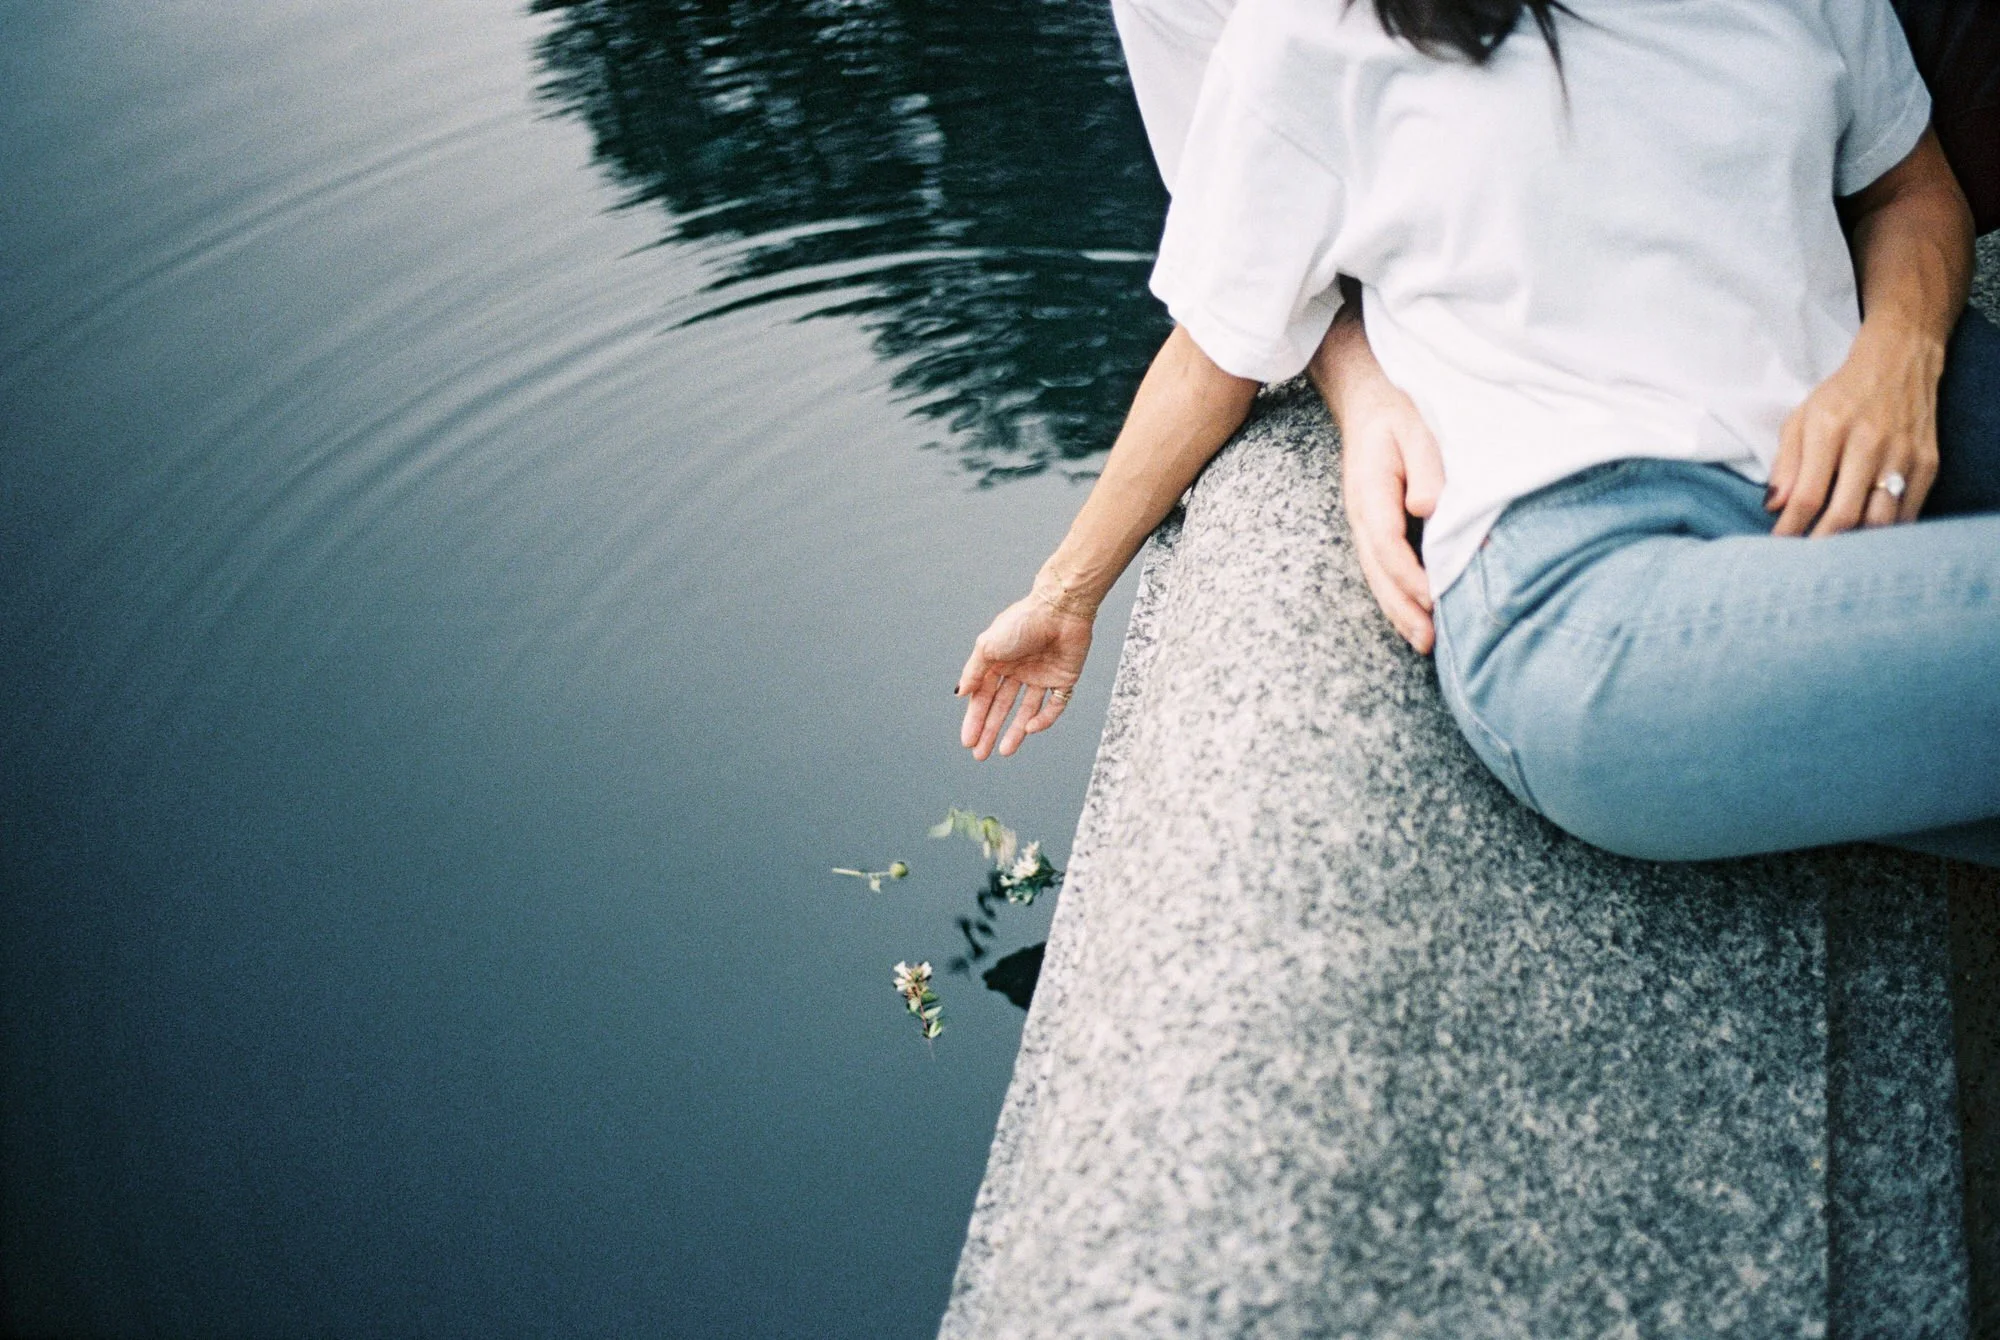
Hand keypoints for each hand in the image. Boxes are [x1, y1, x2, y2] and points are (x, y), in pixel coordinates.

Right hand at [955, 586, 1092, 759]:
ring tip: (1004, 751)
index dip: (974, 719)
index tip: (968, 742)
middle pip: (1002, 708)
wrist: (1060, 609)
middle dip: (990, 730)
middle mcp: (1018, 671)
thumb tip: (960, 694)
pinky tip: (1031, 728)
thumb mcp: (988, 646)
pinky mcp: (1064, 679)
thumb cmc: (1021, 623)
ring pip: (1026, 711)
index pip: (983, 697)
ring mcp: (1041, 676)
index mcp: (998, 662)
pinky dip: (1043, 719)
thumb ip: (973, 671)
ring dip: (1015, 732)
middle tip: (980, 755)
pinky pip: (1054, 705)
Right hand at [1309, 312, 1443, 652]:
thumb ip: (1427, 466)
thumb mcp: (1418, 426)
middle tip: (1428, 640)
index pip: (1387, 541)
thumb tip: (1429, 509)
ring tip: (1424, 642)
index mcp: (1369, 487)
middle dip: (1402, 608)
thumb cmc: (1400, 409)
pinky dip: (1397, 595)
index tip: (1434, 598)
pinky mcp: (1375, 526)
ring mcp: (1364, 521)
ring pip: (1376, 575)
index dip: (1409, 575)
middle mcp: (1361, 511)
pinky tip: (1416, 616)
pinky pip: (1382, 568)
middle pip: (1377, 570)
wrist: (1369, 394)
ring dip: (1398, 610)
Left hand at [1768, 322, 1943, 535]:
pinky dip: (1886, 532)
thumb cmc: (1841, 396)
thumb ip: (1785, 464)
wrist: (1899, 362)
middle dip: (1820, 544)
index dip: (1790, 529)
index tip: (1777, 548)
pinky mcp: (1927, 463)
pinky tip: (1866, 538)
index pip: (1807, 495)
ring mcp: (1903, 454)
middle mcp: (1869, 443)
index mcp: (1830, 430)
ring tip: (1834, 553)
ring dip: (1855, 544)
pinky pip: (1908, 513)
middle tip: (1805, 563)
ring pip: (1880, 520)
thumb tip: (1773, 507)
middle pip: (1844, 514)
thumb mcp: (1800, 419)